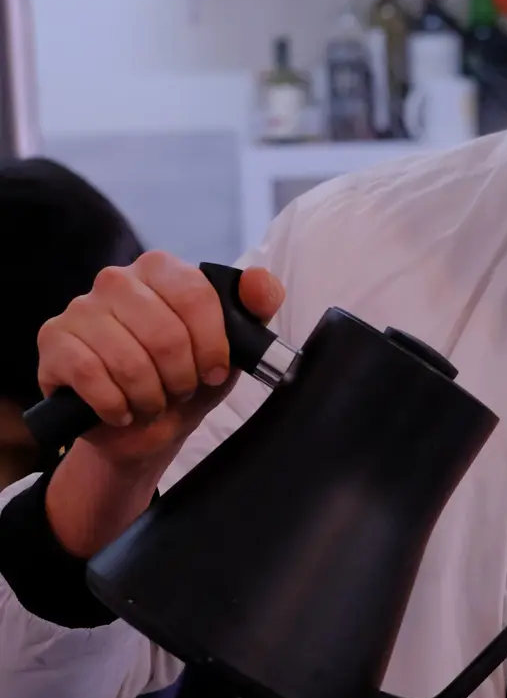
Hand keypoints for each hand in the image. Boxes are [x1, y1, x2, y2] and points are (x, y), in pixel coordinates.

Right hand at [37, 254, 284, 556]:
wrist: (143, 427)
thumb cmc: (185, 378)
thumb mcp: (230, 349)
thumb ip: (253, 310)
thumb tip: (261, 283)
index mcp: (160, 270)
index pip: (196, 296)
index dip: (212, 346)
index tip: (214, 372)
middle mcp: (116, 280)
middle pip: (165, 333)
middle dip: (180, 377)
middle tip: (179, 390)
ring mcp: (80, 308)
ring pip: (128, 360)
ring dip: (149, 397)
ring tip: (151, 402)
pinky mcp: (54, 341)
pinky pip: (90, 375)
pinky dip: (115, 406)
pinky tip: (121, 411)